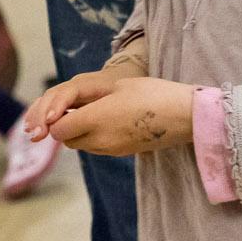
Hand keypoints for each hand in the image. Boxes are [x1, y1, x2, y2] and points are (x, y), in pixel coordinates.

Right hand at [23, 68, 119, 141]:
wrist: (124, 82)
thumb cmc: (127, 96)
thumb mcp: (123, 102)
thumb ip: (107, 112)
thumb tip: (86, 128)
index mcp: (92, 83)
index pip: (71, 90)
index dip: (59, 104)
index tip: (51, 120)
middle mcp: (75, 85)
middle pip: (53, 95)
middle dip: (42, 114)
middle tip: (38, 134)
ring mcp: (67, 91)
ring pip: (46, 100)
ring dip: (36, 117)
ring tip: (31, 133)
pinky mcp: (64, 100)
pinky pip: (45, 105)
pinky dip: (36, 116)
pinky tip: (29, 128)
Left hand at [48, 77, 194, 156]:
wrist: (187, 116)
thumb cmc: (153, 93)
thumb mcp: (116, 87)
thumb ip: (86, 99)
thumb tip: (64, 107)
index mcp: (97, 119)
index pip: (58, 129)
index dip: (54, 118)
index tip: (62, 105)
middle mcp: (101, 139)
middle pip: (66, 139)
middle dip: (64, 125)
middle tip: (74, 107)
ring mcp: (112, 149)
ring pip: (80, 145)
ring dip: (78, 132)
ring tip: (92, 112)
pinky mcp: (122, 153)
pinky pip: (96, 147)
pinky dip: (93, 137)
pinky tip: (107, 121)